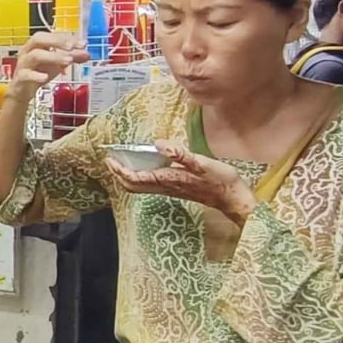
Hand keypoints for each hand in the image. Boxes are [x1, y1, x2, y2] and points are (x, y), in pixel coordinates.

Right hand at [10, 33, 89, 99]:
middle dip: (56, 41)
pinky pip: (26, 74)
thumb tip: (87, 54)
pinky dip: (36, 76)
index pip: (51, 35)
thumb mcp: (57, 63)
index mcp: (37, 44)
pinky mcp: (20, 78)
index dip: (67, 38)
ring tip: (68, 61)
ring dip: (53, 57)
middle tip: (72, 47)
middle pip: (39, 39)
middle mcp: (28, 50)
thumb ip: (71, 57)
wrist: (22, 90)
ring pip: (35, 55)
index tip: (82, 43)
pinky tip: (46, 77)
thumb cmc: (38, 72)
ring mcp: (23, 63)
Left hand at [106, 142, 257, 224]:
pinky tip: (142, 168)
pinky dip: (140, 178)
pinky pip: (150, 186)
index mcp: (168, 179)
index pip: (135, 178)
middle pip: (133, 185)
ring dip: (127, 176)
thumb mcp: (203, 163)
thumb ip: (180, 154)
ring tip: (120, 163)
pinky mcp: (176, 189)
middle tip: (109, 160)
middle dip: (118, 174)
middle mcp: (166, 187)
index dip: (119, 170)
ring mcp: (170, 189)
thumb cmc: (220, 180)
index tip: (109, 159)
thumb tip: (158, 144)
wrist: (233, 198)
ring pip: (141, 187)